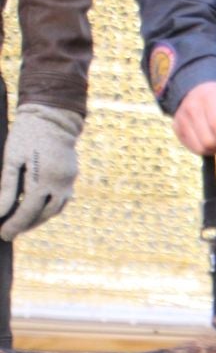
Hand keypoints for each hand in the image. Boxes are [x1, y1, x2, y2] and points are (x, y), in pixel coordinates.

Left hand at [0, 104, 81, 240]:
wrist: (53, 118)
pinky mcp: (72, 178)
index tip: (3, 235)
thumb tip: (0, 212)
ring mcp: (68, 183)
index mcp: (42, 181)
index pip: (26, 212)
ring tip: (22, 223)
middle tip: (9, 232)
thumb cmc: (26, 135)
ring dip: (38, 219)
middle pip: (42, 215)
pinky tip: (37, 208)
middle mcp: (59, 186)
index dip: (14, 225)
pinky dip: (48, 208)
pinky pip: (61, 200)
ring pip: (54, 210)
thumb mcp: (11, 159)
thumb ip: (7, 187)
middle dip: (25, 226)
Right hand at [172, 82, 215, 156]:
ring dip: (213, 149)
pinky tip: (207, 139)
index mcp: (210, 98)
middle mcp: (192, 107)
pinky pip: (192, 148)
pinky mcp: (176, 127)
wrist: (199, 89)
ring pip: (199, 147)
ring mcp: (181, 117)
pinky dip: (203, 149)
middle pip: (208, 140)